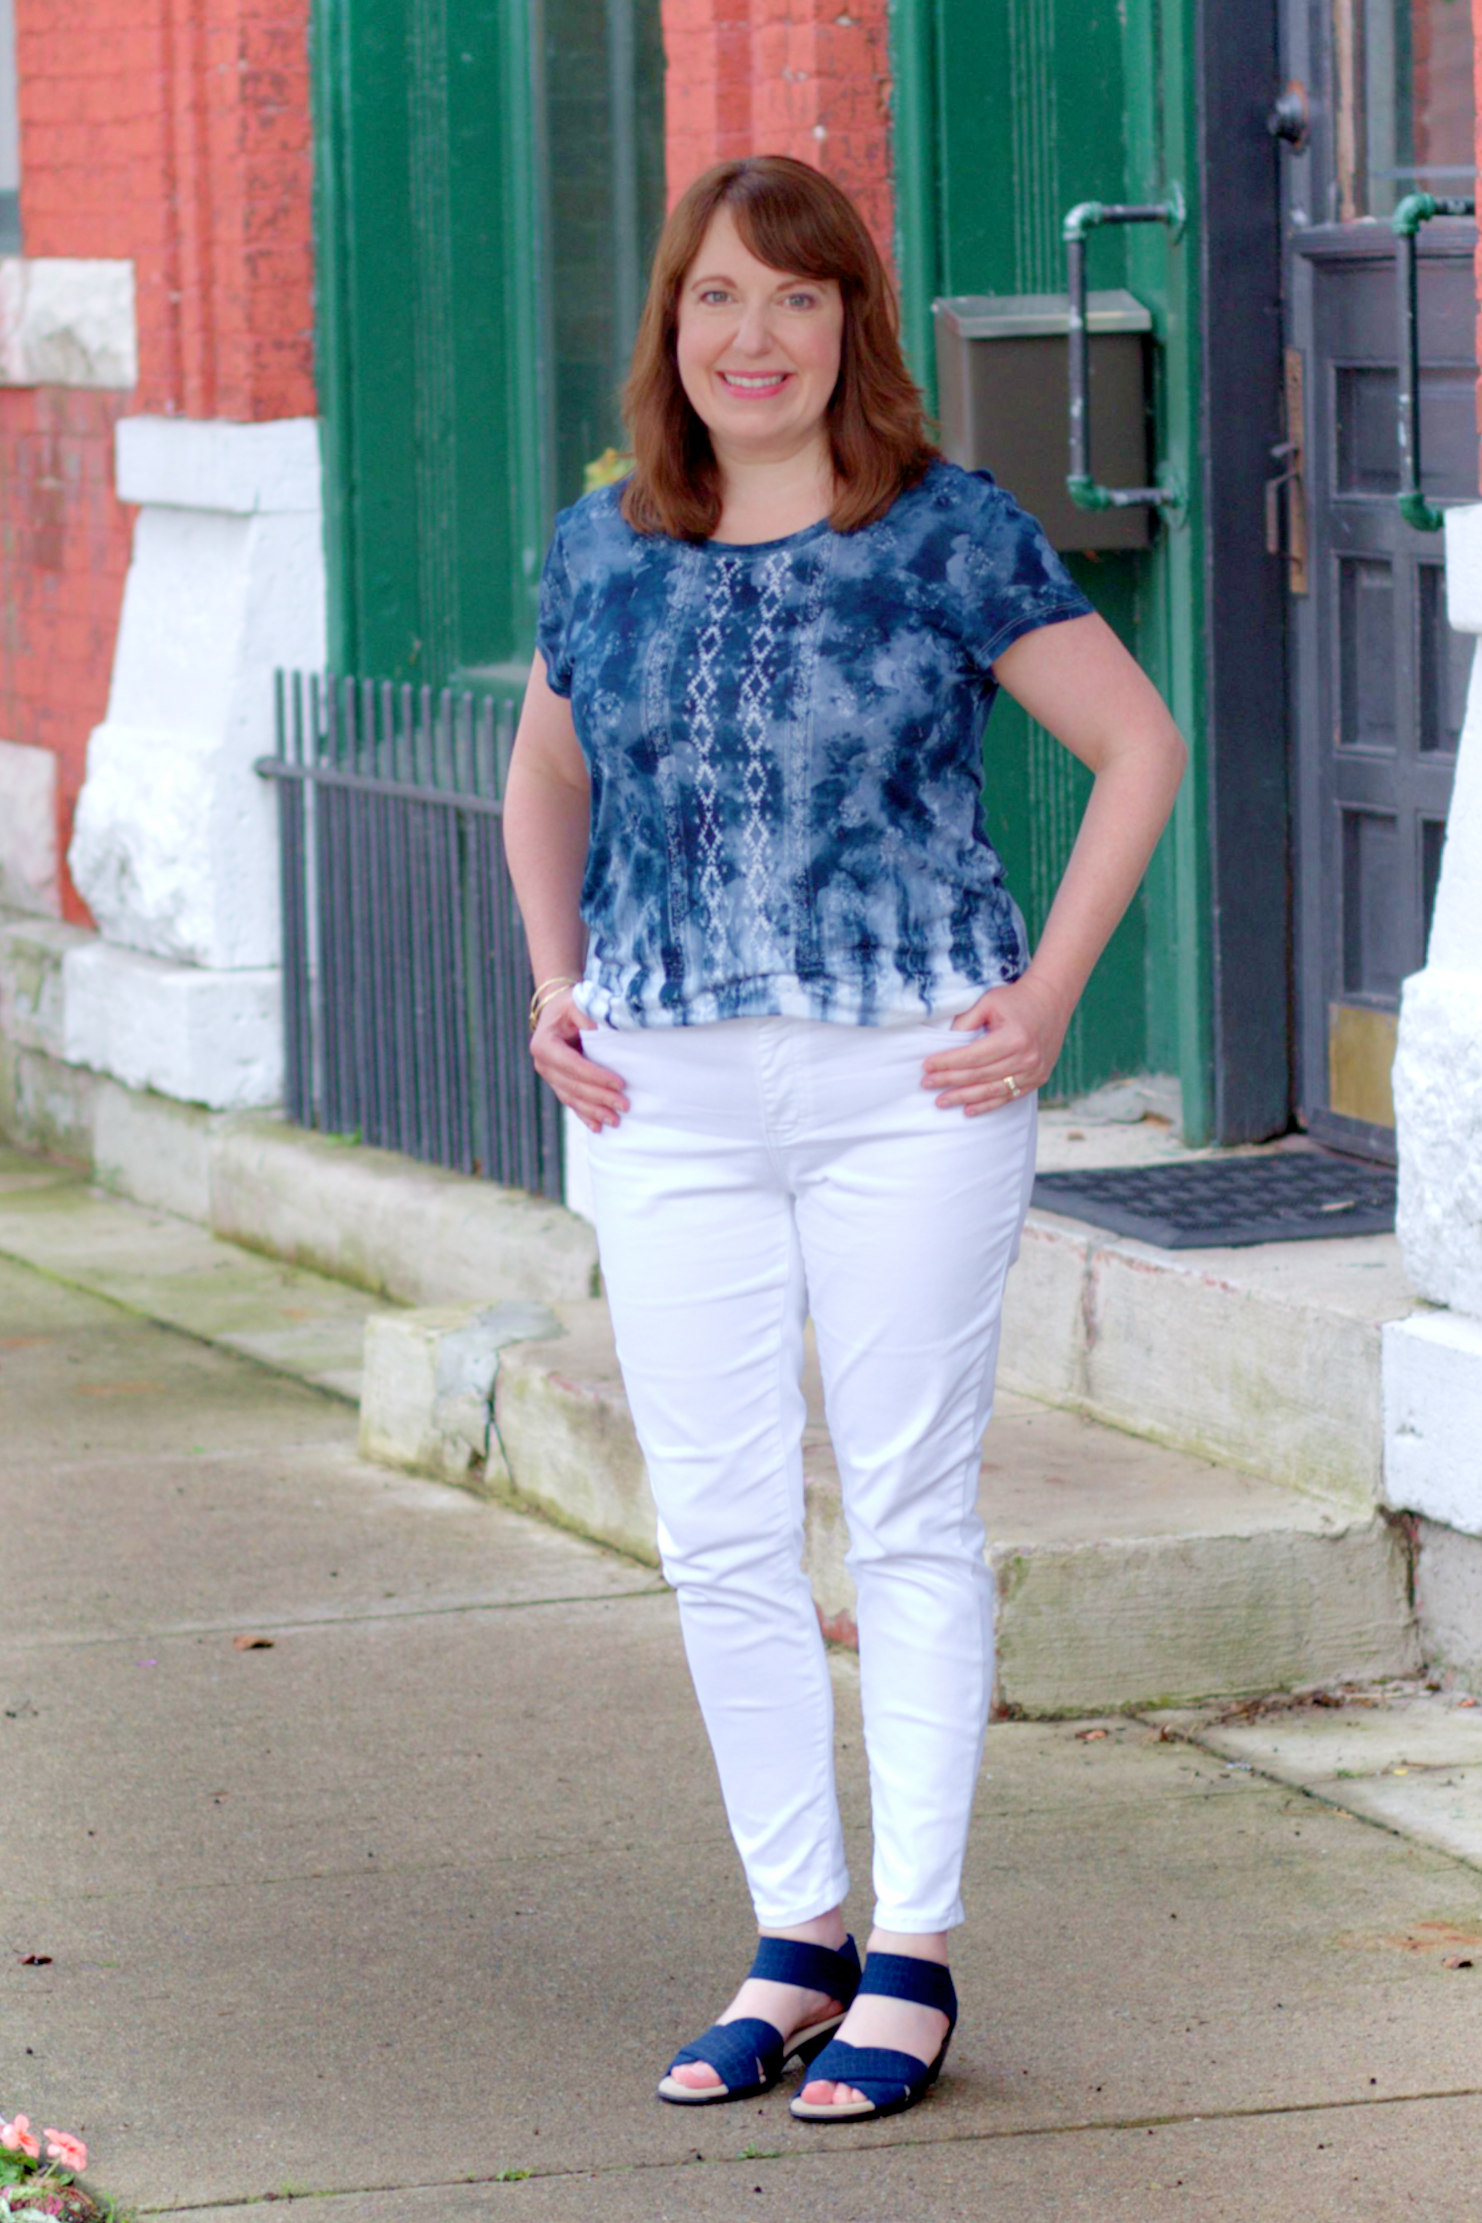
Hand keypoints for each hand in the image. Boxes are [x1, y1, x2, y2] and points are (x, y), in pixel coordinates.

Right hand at [529, 991, 628, 1132]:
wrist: (559, 1010)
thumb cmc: (571, 1004)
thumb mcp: (576, 1001)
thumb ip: (586, 1013)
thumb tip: (598, 1028)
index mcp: (544, 1044)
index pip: (572, 1065)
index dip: (596, 1076)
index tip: (620, 1083)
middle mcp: (543, 1064)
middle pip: (574, 1086)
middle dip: (600, 1098)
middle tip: (625, 1105)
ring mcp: (550, 1077)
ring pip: (573, 1099)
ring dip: (594, 1111)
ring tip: (616, 1120)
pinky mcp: (558, 1084)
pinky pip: (572, 1102)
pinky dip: (585, 1115)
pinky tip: (599, 1127)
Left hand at [922, 972, 1072, 1115]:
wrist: (1051, 1000)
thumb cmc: (1015, 999)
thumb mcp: (988, 1002)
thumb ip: (966, 1022)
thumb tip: (943, 1043)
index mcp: (1014, 1037)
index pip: (972, 1057)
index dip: (947, 1063)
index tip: (926, 1066)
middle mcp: (1027, 1058)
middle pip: (980, 1076)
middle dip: (950, 1081)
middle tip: (926, 1084)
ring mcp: (1035, 1071)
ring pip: (992, 1091)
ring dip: (964, 1097)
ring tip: (941, 1101)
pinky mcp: (1038, 1079)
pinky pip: (1009, 1096)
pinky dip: (987, 1105)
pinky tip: (968, 1109)